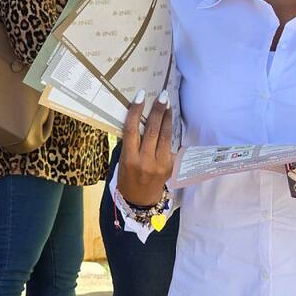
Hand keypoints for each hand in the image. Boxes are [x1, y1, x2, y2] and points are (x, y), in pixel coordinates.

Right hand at [118, 90, 174, 206]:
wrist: (140, 199)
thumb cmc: (127, 176)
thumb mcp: (124, 161)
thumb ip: (131, 143)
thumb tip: (141, 120)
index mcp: (129, 159)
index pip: (132, 131)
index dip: (136, 113)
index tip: (140, 97)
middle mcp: (146, 161)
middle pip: (153, 131)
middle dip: (158, 112)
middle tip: (162, 96)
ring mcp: (161, 164)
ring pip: (165, 136)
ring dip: (167, 119)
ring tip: (168, 105)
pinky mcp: (171, 166)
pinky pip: (171, 146)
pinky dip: (170, 134)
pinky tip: (169, 122)